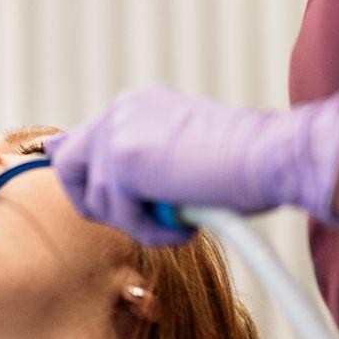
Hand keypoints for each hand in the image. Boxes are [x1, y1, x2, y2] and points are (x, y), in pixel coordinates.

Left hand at [48, 85, 338, 244]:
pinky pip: (119, 214)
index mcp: (135, 106)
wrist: (271, 155)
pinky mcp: (124, 159)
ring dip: (133, 222)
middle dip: (98, 203)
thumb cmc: (243, 166)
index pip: (82, 141)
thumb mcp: (180, 159)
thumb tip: (106, 194)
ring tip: (175, 223)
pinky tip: (183, 228)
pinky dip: (151, 232)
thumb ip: (141, 167)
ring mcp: (118, 131)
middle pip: (67, 165)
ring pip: (92, 196)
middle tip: (142, 219)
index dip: (93, 181)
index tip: (121, 206)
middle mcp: (121, 109)